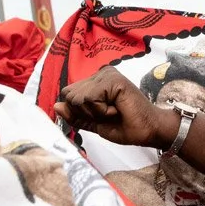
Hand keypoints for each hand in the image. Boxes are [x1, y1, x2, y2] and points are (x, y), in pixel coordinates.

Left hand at [55, 67, 176, 148]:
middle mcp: (100, 74)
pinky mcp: (113, 79)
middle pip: (69, 96)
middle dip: (86, 112)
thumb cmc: (125, 126)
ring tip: (114, 111)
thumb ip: (75, 115)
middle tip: (109, 114)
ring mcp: (107, 74)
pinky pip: (90, 99)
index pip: (68, 95)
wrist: (148, 131)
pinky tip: (117, 109)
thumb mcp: (94, 123)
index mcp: (95, 82)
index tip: (102, 115)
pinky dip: (101, 111)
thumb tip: (56, 105)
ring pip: (78, 98)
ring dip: (95, 113)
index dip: (79, 112)